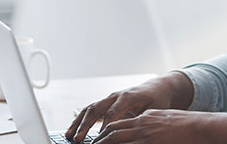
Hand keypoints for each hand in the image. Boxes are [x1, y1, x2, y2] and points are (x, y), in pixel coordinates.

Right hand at [65, 72, 193, 141]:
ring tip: (69, 136)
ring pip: (89, 109)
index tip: (98, 139)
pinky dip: (79, 120)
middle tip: (78, 140)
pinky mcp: (105, 103)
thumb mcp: (154, 111)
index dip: (104, 127)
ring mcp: (108, 98)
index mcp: (127, 97)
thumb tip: (136, 132)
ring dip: (78, 123)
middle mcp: (115, 96)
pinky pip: (89, 111)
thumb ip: (142, 121)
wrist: (157, 88)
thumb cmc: (157, 100)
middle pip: (96, 110)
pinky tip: (72, 131)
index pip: (112, 113)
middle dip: (85, 126)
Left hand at [92, 109, 226, 143]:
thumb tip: (153, 135)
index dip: (108, 131)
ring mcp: (145, 132)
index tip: (100, 138)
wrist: (202, 126)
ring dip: (102, 143)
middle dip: (100, 138)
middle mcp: (142, 123)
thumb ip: (156, 127)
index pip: (121, 122)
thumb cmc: (190, 127)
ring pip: (116, 138)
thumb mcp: (168, 123)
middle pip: (113, 129)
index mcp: (147, 117)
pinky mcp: (149, 141)